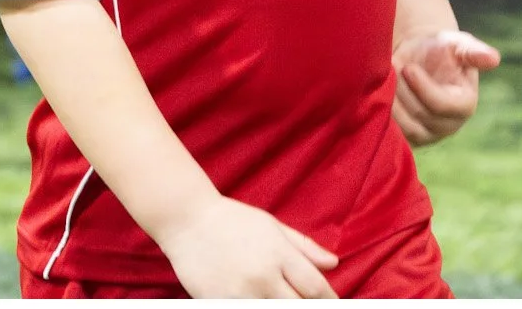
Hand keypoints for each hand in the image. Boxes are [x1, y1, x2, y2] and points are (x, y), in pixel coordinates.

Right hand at [159, 195, 339, 298]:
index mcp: (279, 254)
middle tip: (309, 304)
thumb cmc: (233, 220)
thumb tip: (334, 263)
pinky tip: (260, 301)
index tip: (334, 304)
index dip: (329, 300)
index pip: (316, 288)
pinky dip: (256, 308)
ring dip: (282, 307)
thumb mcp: (273, 226)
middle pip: (298, 307)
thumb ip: (305, 247)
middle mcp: (262, 276)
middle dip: (308, 308)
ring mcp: (240, 293)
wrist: (187, 221)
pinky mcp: (219, 303)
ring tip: (280, 298)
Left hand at [391, 29, 499, 146]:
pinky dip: (384, 115)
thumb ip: (473, 51)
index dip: (423, 88)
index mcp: (464, 105)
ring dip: (392, 103)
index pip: (442, 106)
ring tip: (386, 80)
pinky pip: (394, 135)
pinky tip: (379, 94)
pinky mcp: (408, 139)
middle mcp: (448, 125)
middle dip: (404, 92)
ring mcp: (428, 135)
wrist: (416, 58)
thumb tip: (494, 58)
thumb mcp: (456, 43)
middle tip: (392, 70)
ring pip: (406, 128)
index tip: (408, 68)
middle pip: (421, 117)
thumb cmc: (439, 48)